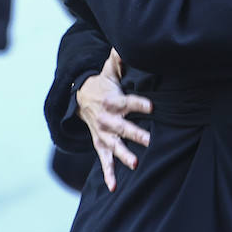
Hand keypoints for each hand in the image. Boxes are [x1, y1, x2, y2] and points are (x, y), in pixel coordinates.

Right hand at [76, 49, 152, 191]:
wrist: (78, 99)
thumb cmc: (101, 84)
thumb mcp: (108, 70)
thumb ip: (119, 59)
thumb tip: (125, 44)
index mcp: (113, 100)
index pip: (129, 102)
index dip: (140, 104)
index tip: (153, 107)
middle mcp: (107, 119)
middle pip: (123, 127)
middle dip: (136, 134)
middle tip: (150, 140)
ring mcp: (103, 134)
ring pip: (114, 146)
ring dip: (125, 155)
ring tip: (136, 164)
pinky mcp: (99, 145)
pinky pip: (103, 161)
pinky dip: (108, 174)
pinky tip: (114, 187)